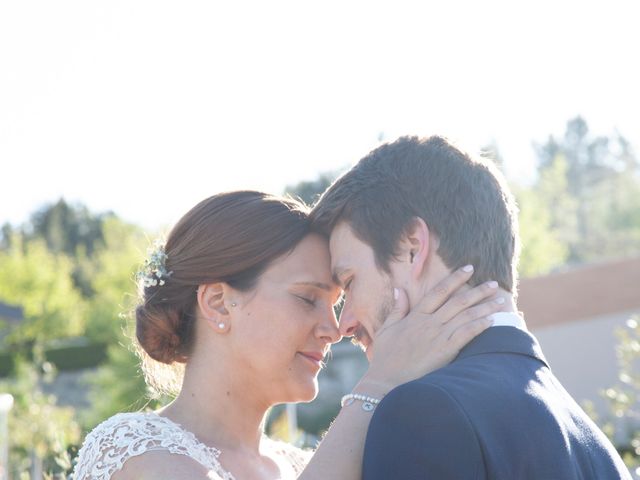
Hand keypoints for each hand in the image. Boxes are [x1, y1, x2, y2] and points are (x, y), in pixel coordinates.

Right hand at [362, 266, 503, 390]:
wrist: (386, 380)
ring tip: (500, 301)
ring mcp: (438, 337)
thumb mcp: (387, 329)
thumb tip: (399, 289)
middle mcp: (429, 323)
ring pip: (466, 316)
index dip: (455, 278)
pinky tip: (492, 321)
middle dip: (478, 291)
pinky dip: (479, 326)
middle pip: (458, 301)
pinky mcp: (445, 352)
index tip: (468, 269)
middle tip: (493, 283)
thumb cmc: (385, 357)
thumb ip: (397, 309)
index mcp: (416, 315)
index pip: (439, 291)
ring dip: (485, 307)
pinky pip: (466, 335)